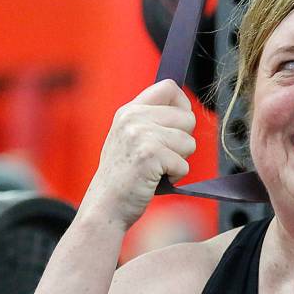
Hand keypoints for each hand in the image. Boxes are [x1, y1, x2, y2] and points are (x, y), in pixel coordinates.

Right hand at [81, 80, 196, 228]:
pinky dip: (175, 177)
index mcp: (129, 111)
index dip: (183, 105)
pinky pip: (183, 164)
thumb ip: (150, 121)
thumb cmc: (122, 177)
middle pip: (187, 117)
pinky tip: (155, 180)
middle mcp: (133, 118)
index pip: (169, 87)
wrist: (105, 206)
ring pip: (189, 143)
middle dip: (183, 141)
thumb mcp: (128, 139)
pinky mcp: (150, 155)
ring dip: (179, 161)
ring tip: (157, 169)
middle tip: (163, 157)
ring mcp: (141, 135)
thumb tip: (185, 112)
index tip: (179, 125)